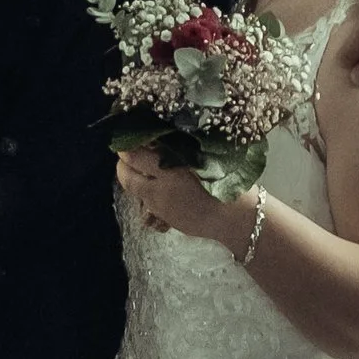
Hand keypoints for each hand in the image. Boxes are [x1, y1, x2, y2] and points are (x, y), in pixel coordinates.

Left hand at [115, 149, 256, 250]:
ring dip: (133, 178)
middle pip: (126, 176)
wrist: (236, 216)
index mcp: (171, 170)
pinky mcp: (166, 219)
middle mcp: (160, 189)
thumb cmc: (227, 179)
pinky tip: (156, 186)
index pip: (135, 156)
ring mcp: (161, 207)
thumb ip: (178, 149)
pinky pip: (147, 203)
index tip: (127, 139)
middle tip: (126, 155)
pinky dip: (146, 192)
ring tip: (140, 169)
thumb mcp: (203, 157)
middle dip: (122, 165)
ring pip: (134, 191)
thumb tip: (157, 139)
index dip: (126, 147)